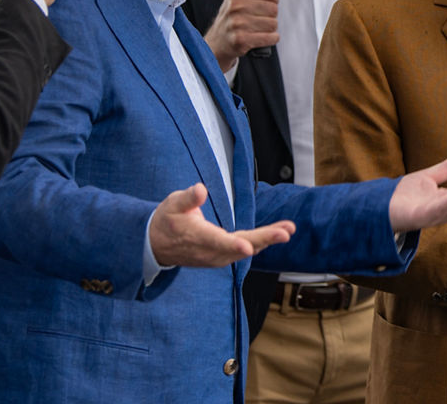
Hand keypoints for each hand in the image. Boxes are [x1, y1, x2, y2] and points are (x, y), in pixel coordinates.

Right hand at [150, 183, 294, 266]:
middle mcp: (210, 251)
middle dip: (264, 239)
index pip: (217, 242)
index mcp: (197, 237)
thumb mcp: (172, 204)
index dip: (232, 246)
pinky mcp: (223, 256)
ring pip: (246, 249)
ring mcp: (217, 256)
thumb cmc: (167, 220)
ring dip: (268, 240)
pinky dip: (263, 242)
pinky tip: (278, 233)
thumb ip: (187, 198)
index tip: (247, 247)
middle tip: (286, 232)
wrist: (158, 245)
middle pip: (240, 246)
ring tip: (288, 229)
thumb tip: (200, 189)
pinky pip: (246, 249)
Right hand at [203, 0, 286, 70]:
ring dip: (269, 29)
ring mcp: (237, 22)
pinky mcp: (241, 39)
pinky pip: (271, 37)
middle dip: (270, 16)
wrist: (218, 42)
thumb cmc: (235, 16)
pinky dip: (270, 39)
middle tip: (257, 19)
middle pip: (274, 9)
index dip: (272, 1)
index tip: (262, 5)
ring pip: (273, 24)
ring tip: (256, 29)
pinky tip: (259, 37)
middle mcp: (235, 4)